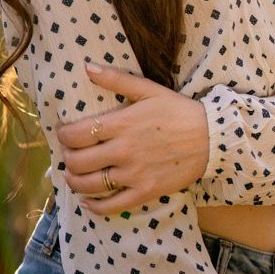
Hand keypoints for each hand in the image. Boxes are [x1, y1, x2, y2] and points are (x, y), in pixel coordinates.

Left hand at [55, 61, 209, 214]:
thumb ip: (116, 79)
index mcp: (122, 124)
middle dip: (66, 158)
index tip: (63, 133)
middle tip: (68, 153)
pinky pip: (111, 206)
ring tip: (72, 174)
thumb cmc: (178, 110)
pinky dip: (94, 206)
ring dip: (74, 181)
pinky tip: (88, 201)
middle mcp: (123, 151)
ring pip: (90, 185)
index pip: (76, 134)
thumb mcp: (148, 89)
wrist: (211, 137)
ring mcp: (133, 174)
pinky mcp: (144, 192)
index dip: (63, 135)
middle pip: (78, 161)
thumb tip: (87, 66)